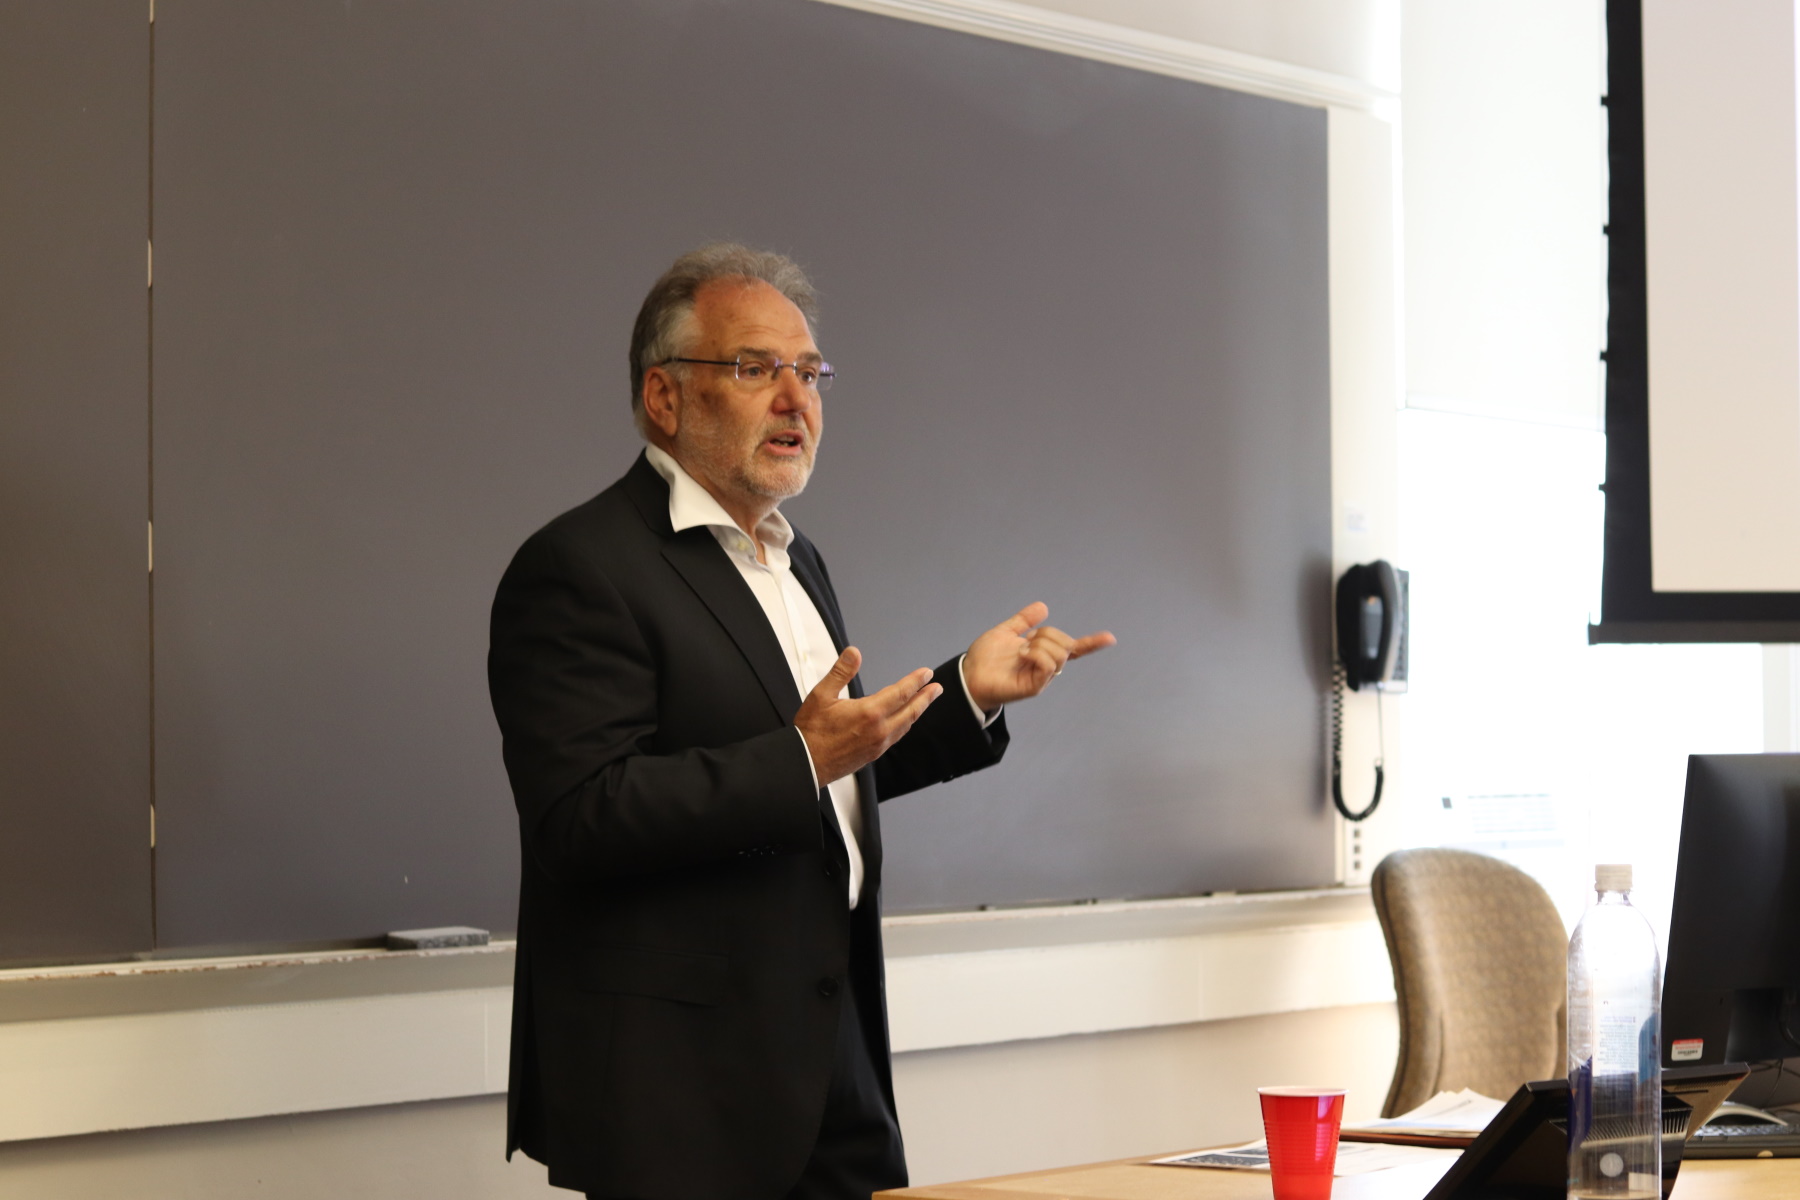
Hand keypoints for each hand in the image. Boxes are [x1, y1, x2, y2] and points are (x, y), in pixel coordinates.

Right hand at [795, 647, 942, 785]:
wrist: (806, 764)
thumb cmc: (811, 732)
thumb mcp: (821, 695)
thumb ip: (841, 672)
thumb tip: (854, 653)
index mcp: (869, 712)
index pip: (901, 692)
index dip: (915, 681)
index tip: (926, 674)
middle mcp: (879, 730)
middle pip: (911, 710)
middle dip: (926, 697)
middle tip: (937, 688)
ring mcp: (878, 744)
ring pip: (905, 725)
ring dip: (917, 711)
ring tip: (924, 702)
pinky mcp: (874, 754)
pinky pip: (897, 736)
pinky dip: (905, 725)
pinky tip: (904, 722)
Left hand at [962, 602, 1115, 711]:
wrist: (969, 675)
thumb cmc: (985, 657)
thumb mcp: (1006, 632)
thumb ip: (1024, 620)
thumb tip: (1043, 607)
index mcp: (1042, 653)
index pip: (1072, 649)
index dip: (1092, 643)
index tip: (1110, 638)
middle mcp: (1045, 666)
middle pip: (1065, 644)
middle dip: (1048, 634)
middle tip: (1026, 641)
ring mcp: (1041, 677)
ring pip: (1059, 654)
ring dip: (1040, 645)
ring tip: (1021, 651)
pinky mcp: (1034, 686)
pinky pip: (1048, 666)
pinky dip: (1037, 655)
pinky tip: (1022, 656)